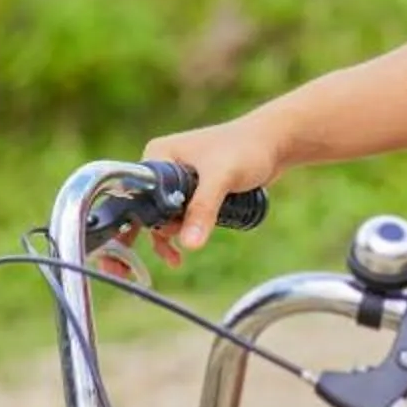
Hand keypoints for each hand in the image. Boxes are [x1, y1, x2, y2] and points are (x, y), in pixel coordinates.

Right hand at [137, 110, 291, 260]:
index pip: (136, 194)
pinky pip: (177, 216)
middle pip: (142, 208)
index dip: (134, 222)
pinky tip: (180, 254)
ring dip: (163, 238)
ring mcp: (177, 179)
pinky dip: (177, 234)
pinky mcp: (193, 191)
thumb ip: (204, 208)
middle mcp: (162, 166)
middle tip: (140, 263)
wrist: (274, 143)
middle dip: (145, 234)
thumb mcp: (222, 178)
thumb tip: (189, 244)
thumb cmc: (246, 150)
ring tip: (175, 259)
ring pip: (160, 216)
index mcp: (159, 155)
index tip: (133, 247)